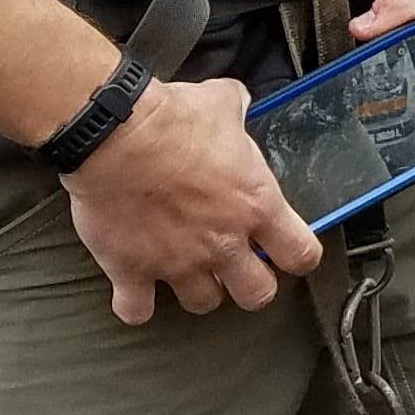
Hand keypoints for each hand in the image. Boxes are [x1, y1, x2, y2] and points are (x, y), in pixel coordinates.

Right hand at [61, 75, 325, 322]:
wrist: (113, 134)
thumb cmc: (172, 118)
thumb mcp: (222, 103)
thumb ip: (238, 112)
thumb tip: (239, 104)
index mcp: (255, 205)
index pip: (302, 254)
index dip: (298, 256)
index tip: (285, 250)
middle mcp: (223, 243)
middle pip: (257, 295)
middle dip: (251, 284)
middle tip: (237, 265)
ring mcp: (177, 263)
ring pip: (203, 304)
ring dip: (198, 290)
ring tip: (188, 270)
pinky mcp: (131, 271)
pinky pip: (137, 311)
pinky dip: (136, 305)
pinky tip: (135, 290)